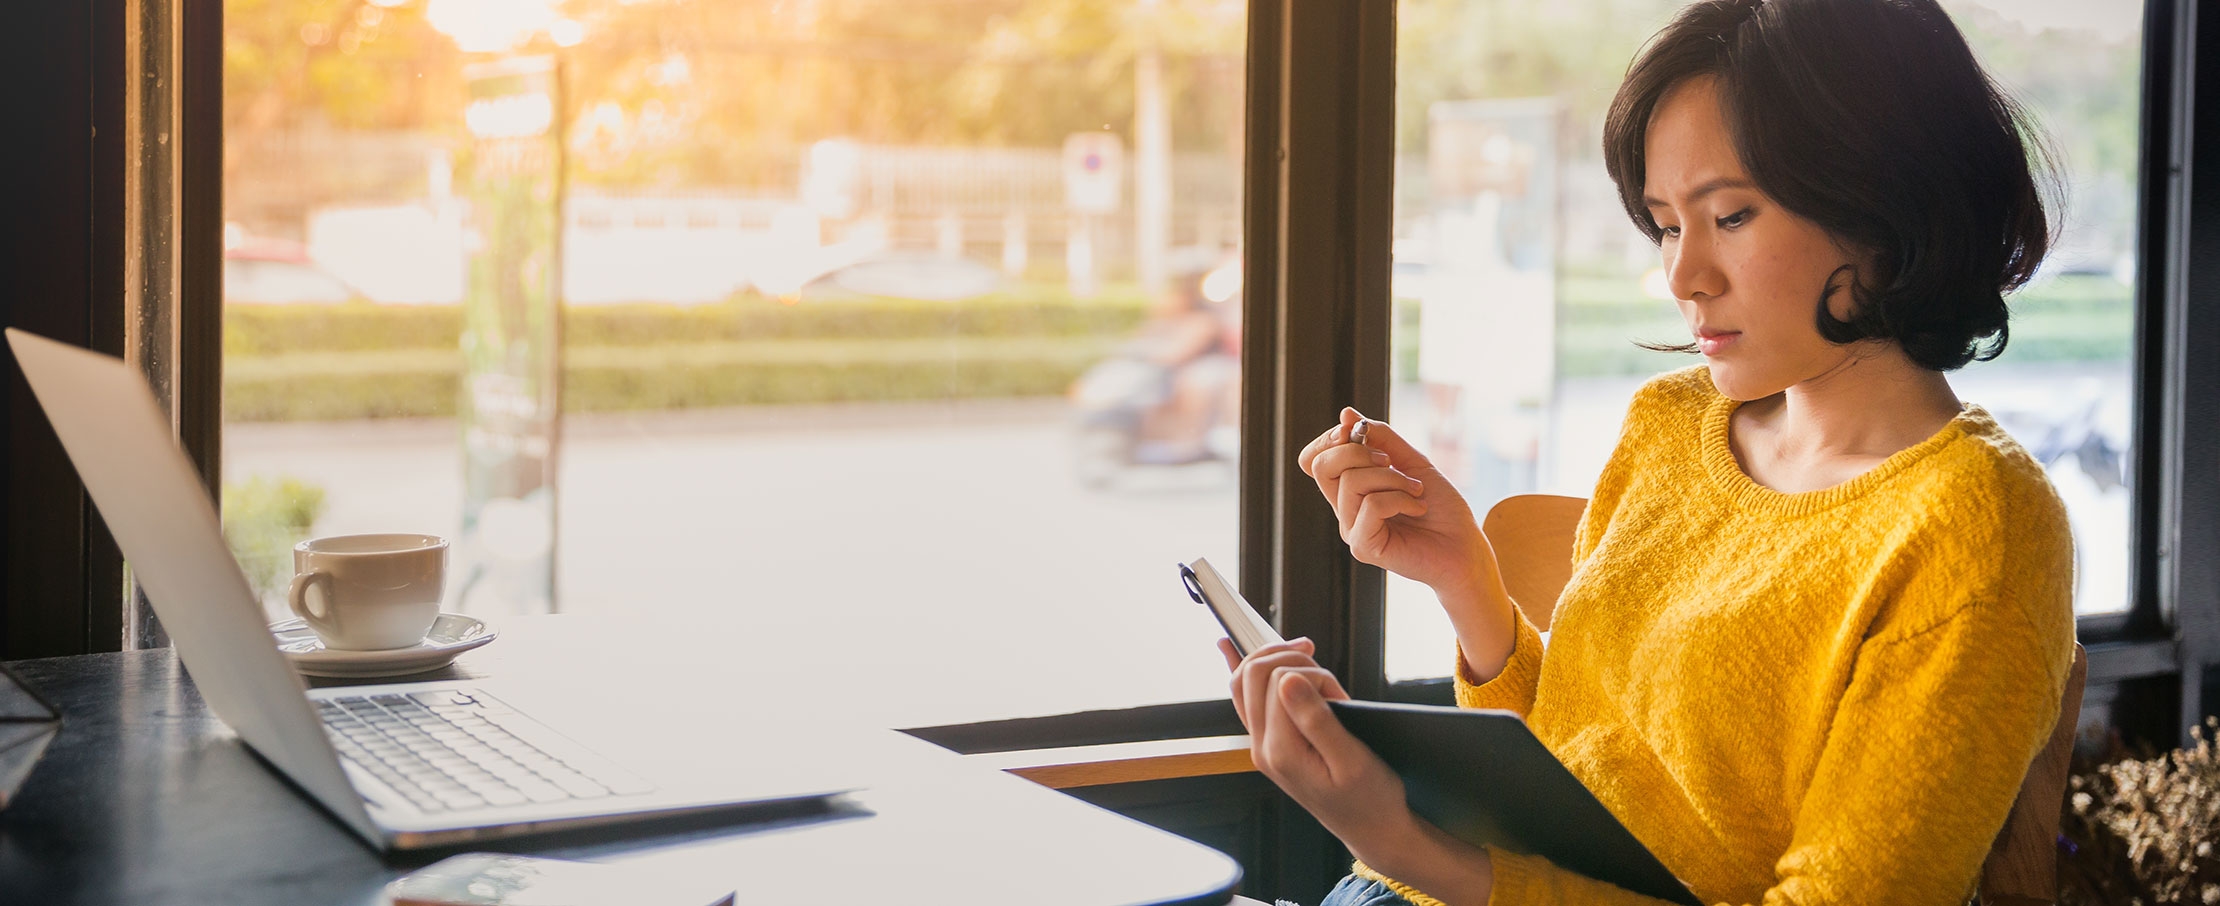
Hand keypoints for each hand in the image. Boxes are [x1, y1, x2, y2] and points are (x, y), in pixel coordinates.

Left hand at [1216, 638, 1412, 851]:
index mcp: (1282, 751)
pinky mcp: (1269, 743)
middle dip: (1290, 660)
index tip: (1338, 693)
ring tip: (1308, 663)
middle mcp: (1262, 748)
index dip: (1312, 674)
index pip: (1278, 681)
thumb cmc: (1369, 797)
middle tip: (1325, 675)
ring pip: (1245, 681)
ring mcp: (1261, 745)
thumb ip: (1316, 719)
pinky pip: (1245, 699)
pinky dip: (1244, 671)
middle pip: (1254, 674)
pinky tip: (1229, 648)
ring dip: (1276, 661)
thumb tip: (1288, 680)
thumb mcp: (1352, 759)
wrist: (1369, 827)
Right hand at [1297, 408, 1490, 595]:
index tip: (1358, 430)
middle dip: (1358, 451)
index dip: (1328, 439)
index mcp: (1351, 490)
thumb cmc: (1441, 508)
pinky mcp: (1363, 547)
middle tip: (1390, 461)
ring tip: (1416, 491)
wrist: (1465, 547)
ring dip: (1392, 477)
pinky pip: (1371, 505)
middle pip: (1322, 466)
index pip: (1315, 460)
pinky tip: (1417, 508)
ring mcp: (1352, 530)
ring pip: (1351, 481)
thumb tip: (1347, 414)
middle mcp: (1345, 510)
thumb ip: (1381, 438)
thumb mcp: (1412, 461)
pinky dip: (1400, 499)